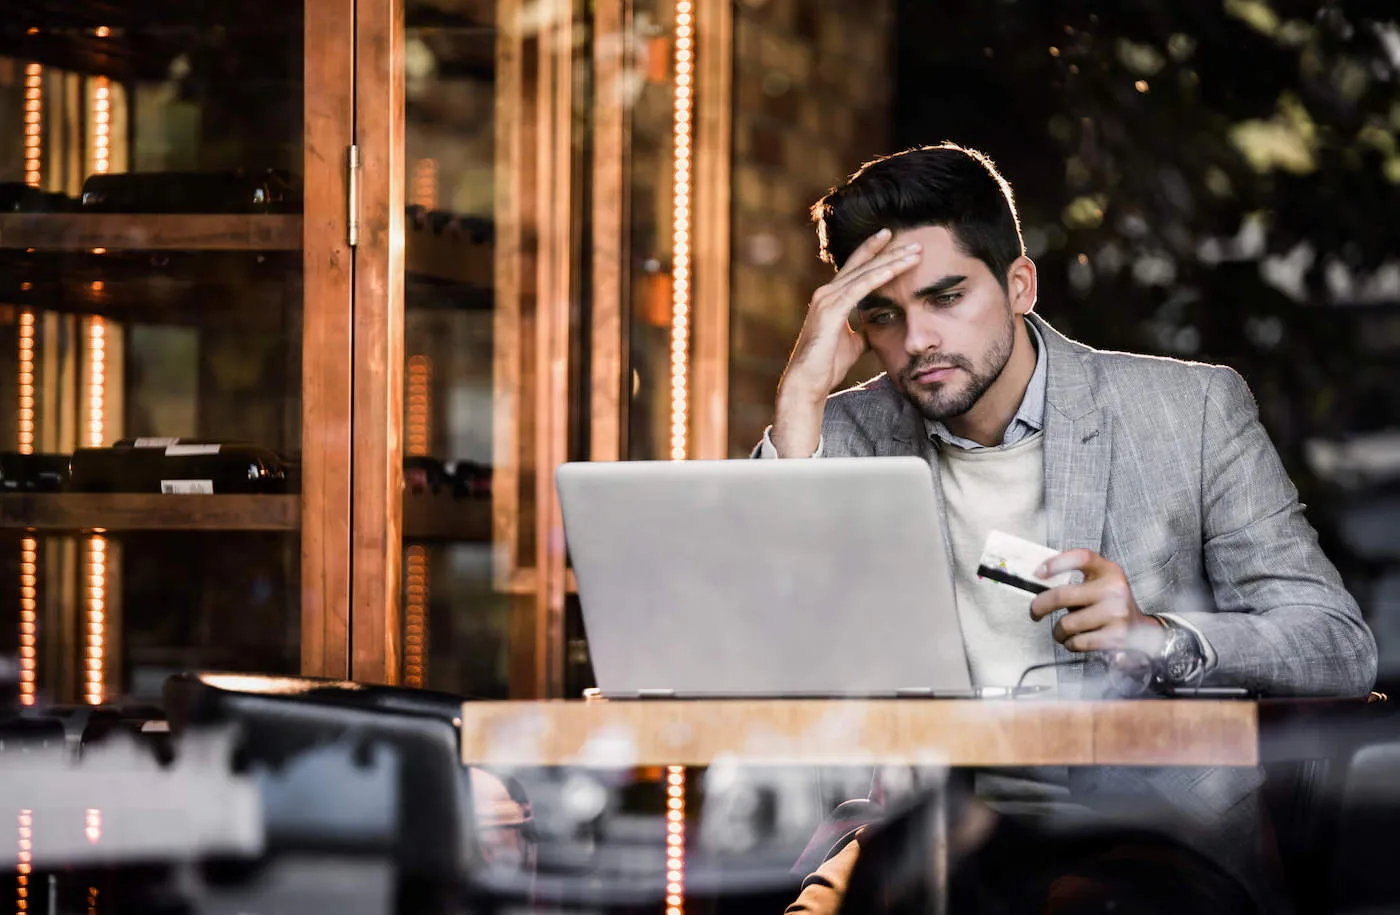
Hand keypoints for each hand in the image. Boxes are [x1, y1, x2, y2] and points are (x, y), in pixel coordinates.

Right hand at [771, 229, 921, 455]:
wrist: (808, 383)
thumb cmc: (827, 365)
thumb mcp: (853, 343)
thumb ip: (863, 330)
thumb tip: (879, 327)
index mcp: (832, 298)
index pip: (857, 267)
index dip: (876, 251)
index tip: (895, 239)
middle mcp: (827, 293)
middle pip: (863, 264)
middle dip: (890, 251)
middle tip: (916, 242)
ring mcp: (827, 299)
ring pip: (865, 272)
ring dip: (891, 261)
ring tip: (915, 252)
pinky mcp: (831, 310)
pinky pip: (859, 288)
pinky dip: (878, 277)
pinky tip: (895, 268)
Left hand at [1028, 549, 1164, 653]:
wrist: (1141, 630)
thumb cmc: (1109, 605)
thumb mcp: (1099, 583)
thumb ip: (1075, 580)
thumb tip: (1038, 582)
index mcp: (1108, 570)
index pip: (1082, 557)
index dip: (1057, 563)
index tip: (1038, 573)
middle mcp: (1114, 589)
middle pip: (1063, 595)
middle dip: (1040, 606)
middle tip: (1034, 612)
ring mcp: (1117, 612)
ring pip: (1067, 624)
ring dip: (1058, 631)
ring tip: (1063, 630)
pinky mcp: (1117, 636)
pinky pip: (1078, 642)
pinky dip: (1071, 643)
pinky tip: (1076, 639)